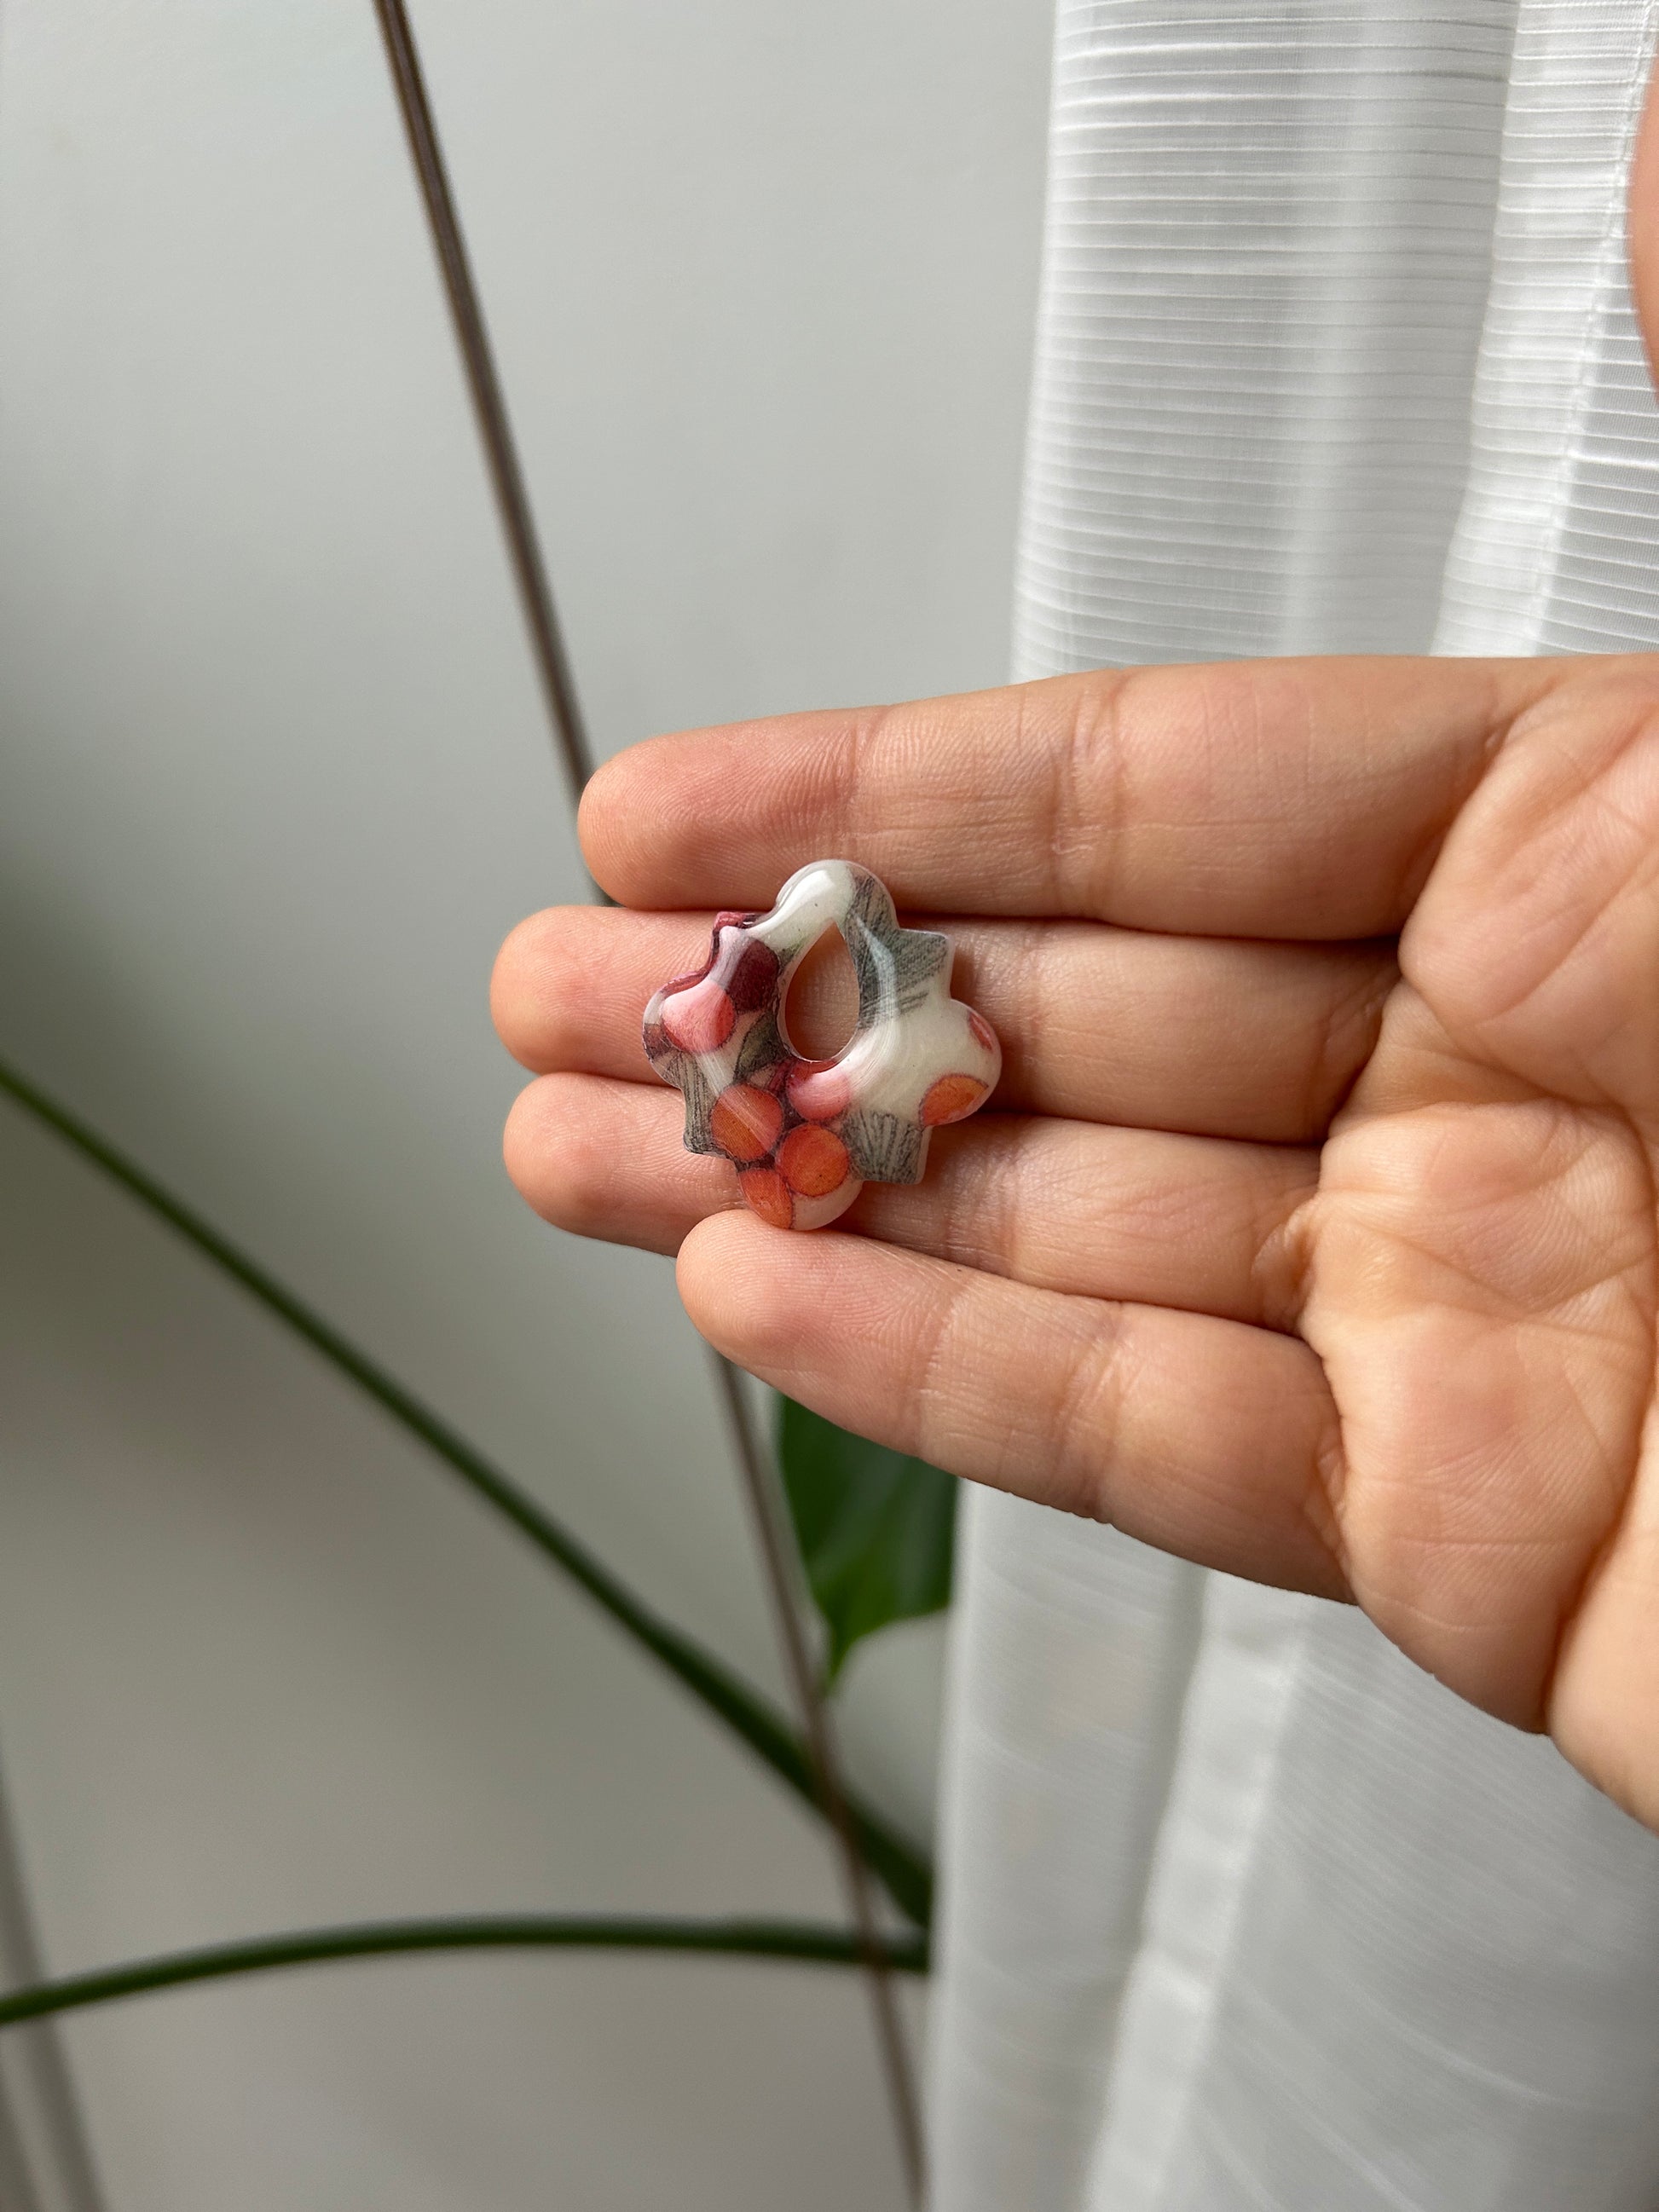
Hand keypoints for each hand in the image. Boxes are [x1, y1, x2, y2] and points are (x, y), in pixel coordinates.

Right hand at [492, 655, 1658, 1831]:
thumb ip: (1485, 660)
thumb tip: (1493, 349)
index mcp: (1556, 864)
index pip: (1154, 803)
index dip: (891, 795)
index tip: (670, 807)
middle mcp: (1478, 1083)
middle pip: (1058, 1019)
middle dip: (784, 998)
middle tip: (564, 991)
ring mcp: (1443, 1312)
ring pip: (1054, 1228)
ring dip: (798, 1187)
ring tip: (581, 1147)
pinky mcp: (1441, 1535)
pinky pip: (1142, 1434)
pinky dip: (939, 1376)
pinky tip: (756, 1301)